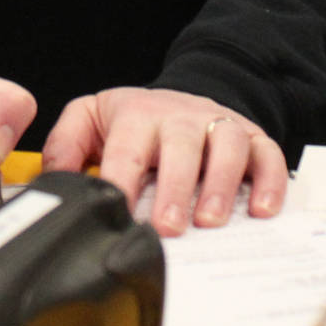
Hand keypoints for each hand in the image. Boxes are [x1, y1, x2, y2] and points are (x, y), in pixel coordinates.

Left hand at [41, 87, 286, 236]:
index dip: (121, 180)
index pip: (126, 148)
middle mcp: (180, 117)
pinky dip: (270, 181)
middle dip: (175, 188)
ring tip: (210, 222)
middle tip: (167, 227)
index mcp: (137, 115)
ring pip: (227, 146)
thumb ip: (66, 146)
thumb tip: (54, 181)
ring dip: (221, 185)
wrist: (179, 98)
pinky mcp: (252, 136)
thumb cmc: (133, 120)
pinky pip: (268, 153)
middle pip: (181, 146)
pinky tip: (263, 211)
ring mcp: (218, 124)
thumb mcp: (90, 118)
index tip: (116, 213)